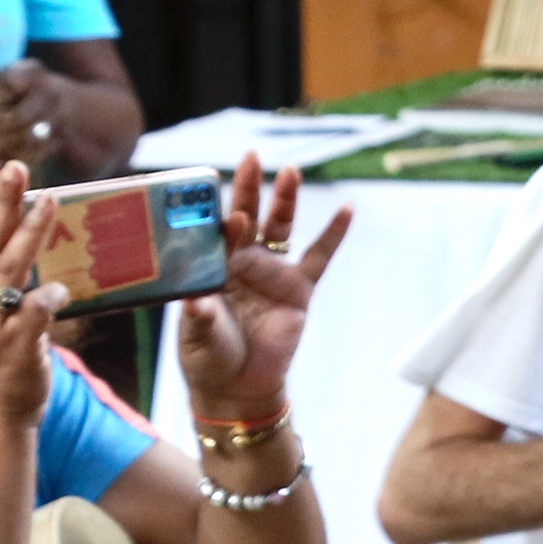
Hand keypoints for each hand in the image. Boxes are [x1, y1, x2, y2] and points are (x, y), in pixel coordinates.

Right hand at [0, 164, 65, 429]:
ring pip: (7, 271)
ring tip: (48, 203)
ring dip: (27, 235)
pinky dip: (47, 298)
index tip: (10, 171)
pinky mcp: (14, 349)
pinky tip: (63, 288)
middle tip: (19, 169)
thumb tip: (24, 241)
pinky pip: (32, 315)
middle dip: (3, 203)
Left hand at [173, 155, 352, 422]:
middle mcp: (240, 262)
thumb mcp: (198, 339)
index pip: (216, 235)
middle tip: (250, 158)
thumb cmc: (208, 359)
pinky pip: (318, 256)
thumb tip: (196, 299)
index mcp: (210, 269)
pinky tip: (346, 209)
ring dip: (285, 199)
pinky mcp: (298, 289)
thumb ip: (199, 318)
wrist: (238, 386)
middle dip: (247, 187)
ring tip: (291, 172)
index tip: (233, 213)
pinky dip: (333, 234)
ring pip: (280, 227)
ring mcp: (271, 272)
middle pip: (246, 216)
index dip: (224, 222)